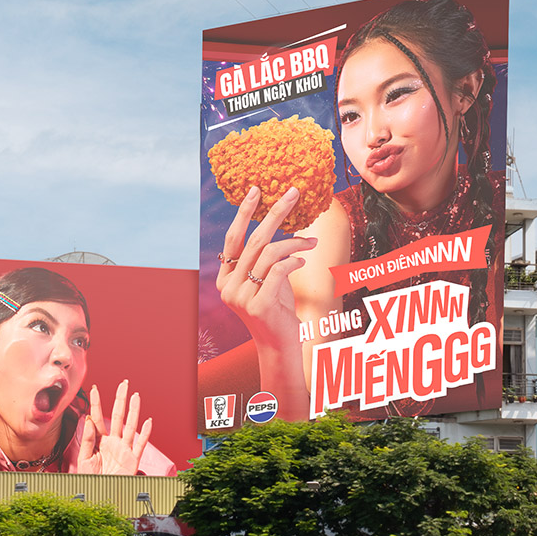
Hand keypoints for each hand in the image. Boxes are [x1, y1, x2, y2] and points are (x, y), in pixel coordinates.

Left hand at [77, 380, 151, 474]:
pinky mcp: (133, 460)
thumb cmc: (91, 480)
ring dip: (134, 411)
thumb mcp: (84, 460)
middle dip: (120, 399)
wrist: (100, 496)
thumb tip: (88, 419)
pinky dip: (145, 433)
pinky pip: (140, 444)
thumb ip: (88, 440)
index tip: (94, 388)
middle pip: (118, 416)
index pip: (97, 418)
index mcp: (99, 442)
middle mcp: (113, 442)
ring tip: (136, 396)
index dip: (96, 403)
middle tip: (123, 383)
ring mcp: (124, 449)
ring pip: (130, 426)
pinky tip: (148, 421)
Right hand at [217, 185, 318, 417]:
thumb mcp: (268, 280)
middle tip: (292, 193)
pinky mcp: (258, 305)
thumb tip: (281, 223)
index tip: (257, 189)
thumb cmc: (277, 310)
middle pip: (253, 240)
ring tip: (311, 241)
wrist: (279, 346)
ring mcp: (241, 297)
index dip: (244, 213)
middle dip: (275, 213)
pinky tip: (304, 259)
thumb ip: (266, 258)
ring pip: (269, 253)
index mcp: (225, 279)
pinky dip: (294, 260)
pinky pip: (278, 270)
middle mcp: (228, 286)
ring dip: (294, 242)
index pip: (233, 239)